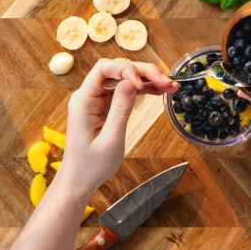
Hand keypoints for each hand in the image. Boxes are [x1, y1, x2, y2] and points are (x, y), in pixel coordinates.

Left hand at [9, 58, 175, 249]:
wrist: (80, 180)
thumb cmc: (91, 166)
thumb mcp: (110, 140)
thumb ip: (120, 110)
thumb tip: (130, 84)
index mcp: (83, 101)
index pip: (103, 69)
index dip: (125, 69)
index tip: (142, 83)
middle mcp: (88, 96)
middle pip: (117, 71)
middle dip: (143, 72)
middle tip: (167, 81)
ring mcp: (96, 100)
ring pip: (123, 79)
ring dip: (147, 80)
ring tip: (170, 85)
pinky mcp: (104, 107)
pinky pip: (124, 92)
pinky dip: (142, 90)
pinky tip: (159, 90)